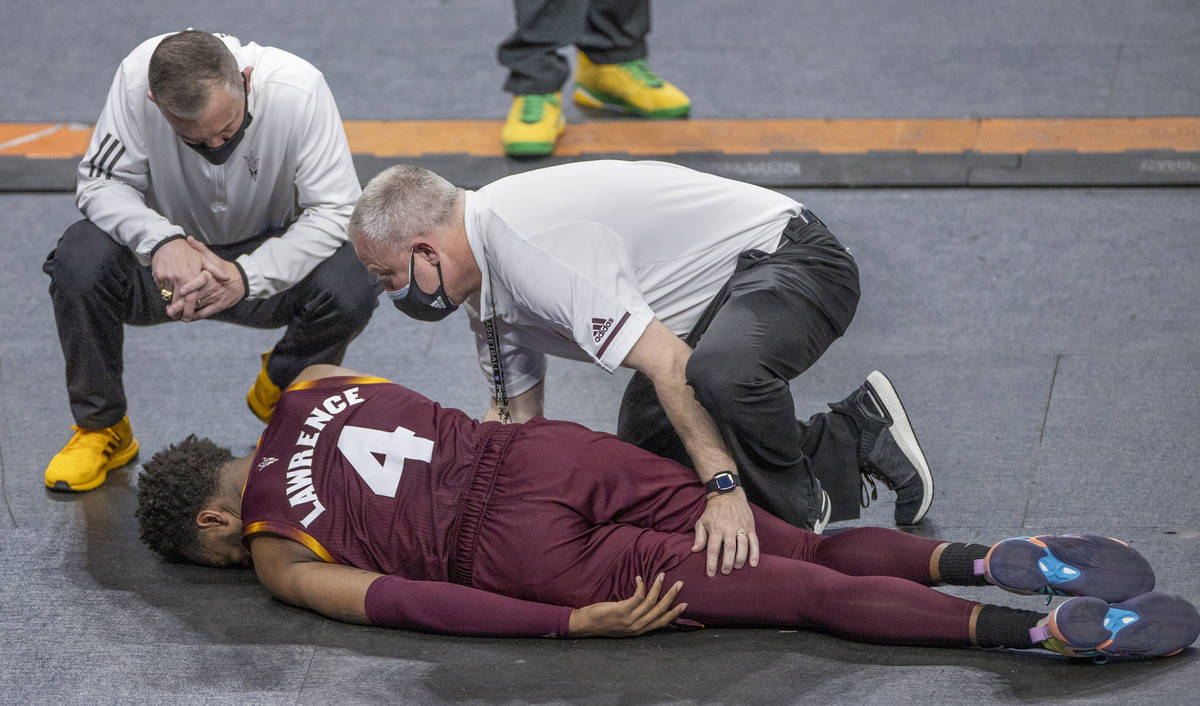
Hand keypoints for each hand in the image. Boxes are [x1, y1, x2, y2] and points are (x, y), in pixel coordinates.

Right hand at [151, 237, 207, 320]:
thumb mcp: (203, 259)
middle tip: (176, 316)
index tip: (187, 317)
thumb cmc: (187, 251)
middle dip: (177, 310)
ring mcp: (167, 277)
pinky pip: (161, 288)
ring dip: (170, 300)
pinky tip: (168, 288)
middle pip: (178, 301)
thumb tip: (227, 279)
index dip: (189, 310)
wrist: (167, 242)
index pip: (190, 298)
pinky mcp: (157, 275)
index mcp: (190, 277)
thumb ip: (215, 271)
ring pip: (168, 295)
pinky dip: (164, 290)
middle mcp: (178, 279)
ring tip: (172, 305)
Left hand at [167, 236, 244, 320]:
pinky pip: (205, 314)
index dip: (189, 288)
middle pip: (195, 298)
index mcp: (209, 276)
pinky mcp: (219, 306)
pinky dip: (195, 317)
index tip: (180, 291)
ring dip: (185, 313)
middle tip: (169, 309)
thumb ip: (200, 249)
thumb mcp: (213, 258)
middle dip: (181, 305)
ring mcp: (215, 298)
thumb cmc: (226, 268)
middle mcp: (211, 289)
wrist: (243, 280)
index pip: (198, 283)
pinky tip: (187, 318)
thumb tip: (188, 239)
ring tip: (174, 315)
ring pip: (198, 308)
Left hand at [567, 574, 685, 636]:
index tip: (684, 605)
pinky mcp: (623, 610)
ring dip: (658, 587)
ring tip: (662, 575)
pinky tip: (640, 578)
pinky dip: (641, 585)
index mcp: (640, 630)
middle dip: (671, 596)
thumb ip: (635, 618)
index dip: (674, 614)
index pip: (662, 622)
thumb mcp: (623, 625)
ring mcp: (630, 619)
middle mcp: (637, 626)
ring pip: (651, 601)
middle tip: (680, 584)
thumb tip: (645, 606)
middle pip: (660, 610)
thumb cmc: (603, 622)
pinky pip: (637, 596)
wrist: (586, 625)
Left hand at [692, 489, 758, 576]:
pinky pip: (754, 542)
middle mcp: (729, 528)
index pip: (713, 549)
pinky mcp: (750, 527)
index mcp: (716, 528)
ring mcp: (741, 528)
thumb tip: (695, 550)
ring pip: (742, 546)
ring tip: (736, 567)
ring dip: (740, 559)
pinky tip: (753, 564)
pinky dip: (755, 554)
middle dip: (727, 563)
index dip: (712, 563)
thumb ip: (699, 537)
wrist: (728, 495)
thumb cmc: (713, 511)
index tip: (711, 574)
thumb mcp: (702, 521)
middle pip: (729, 549)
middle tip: (725, 572)